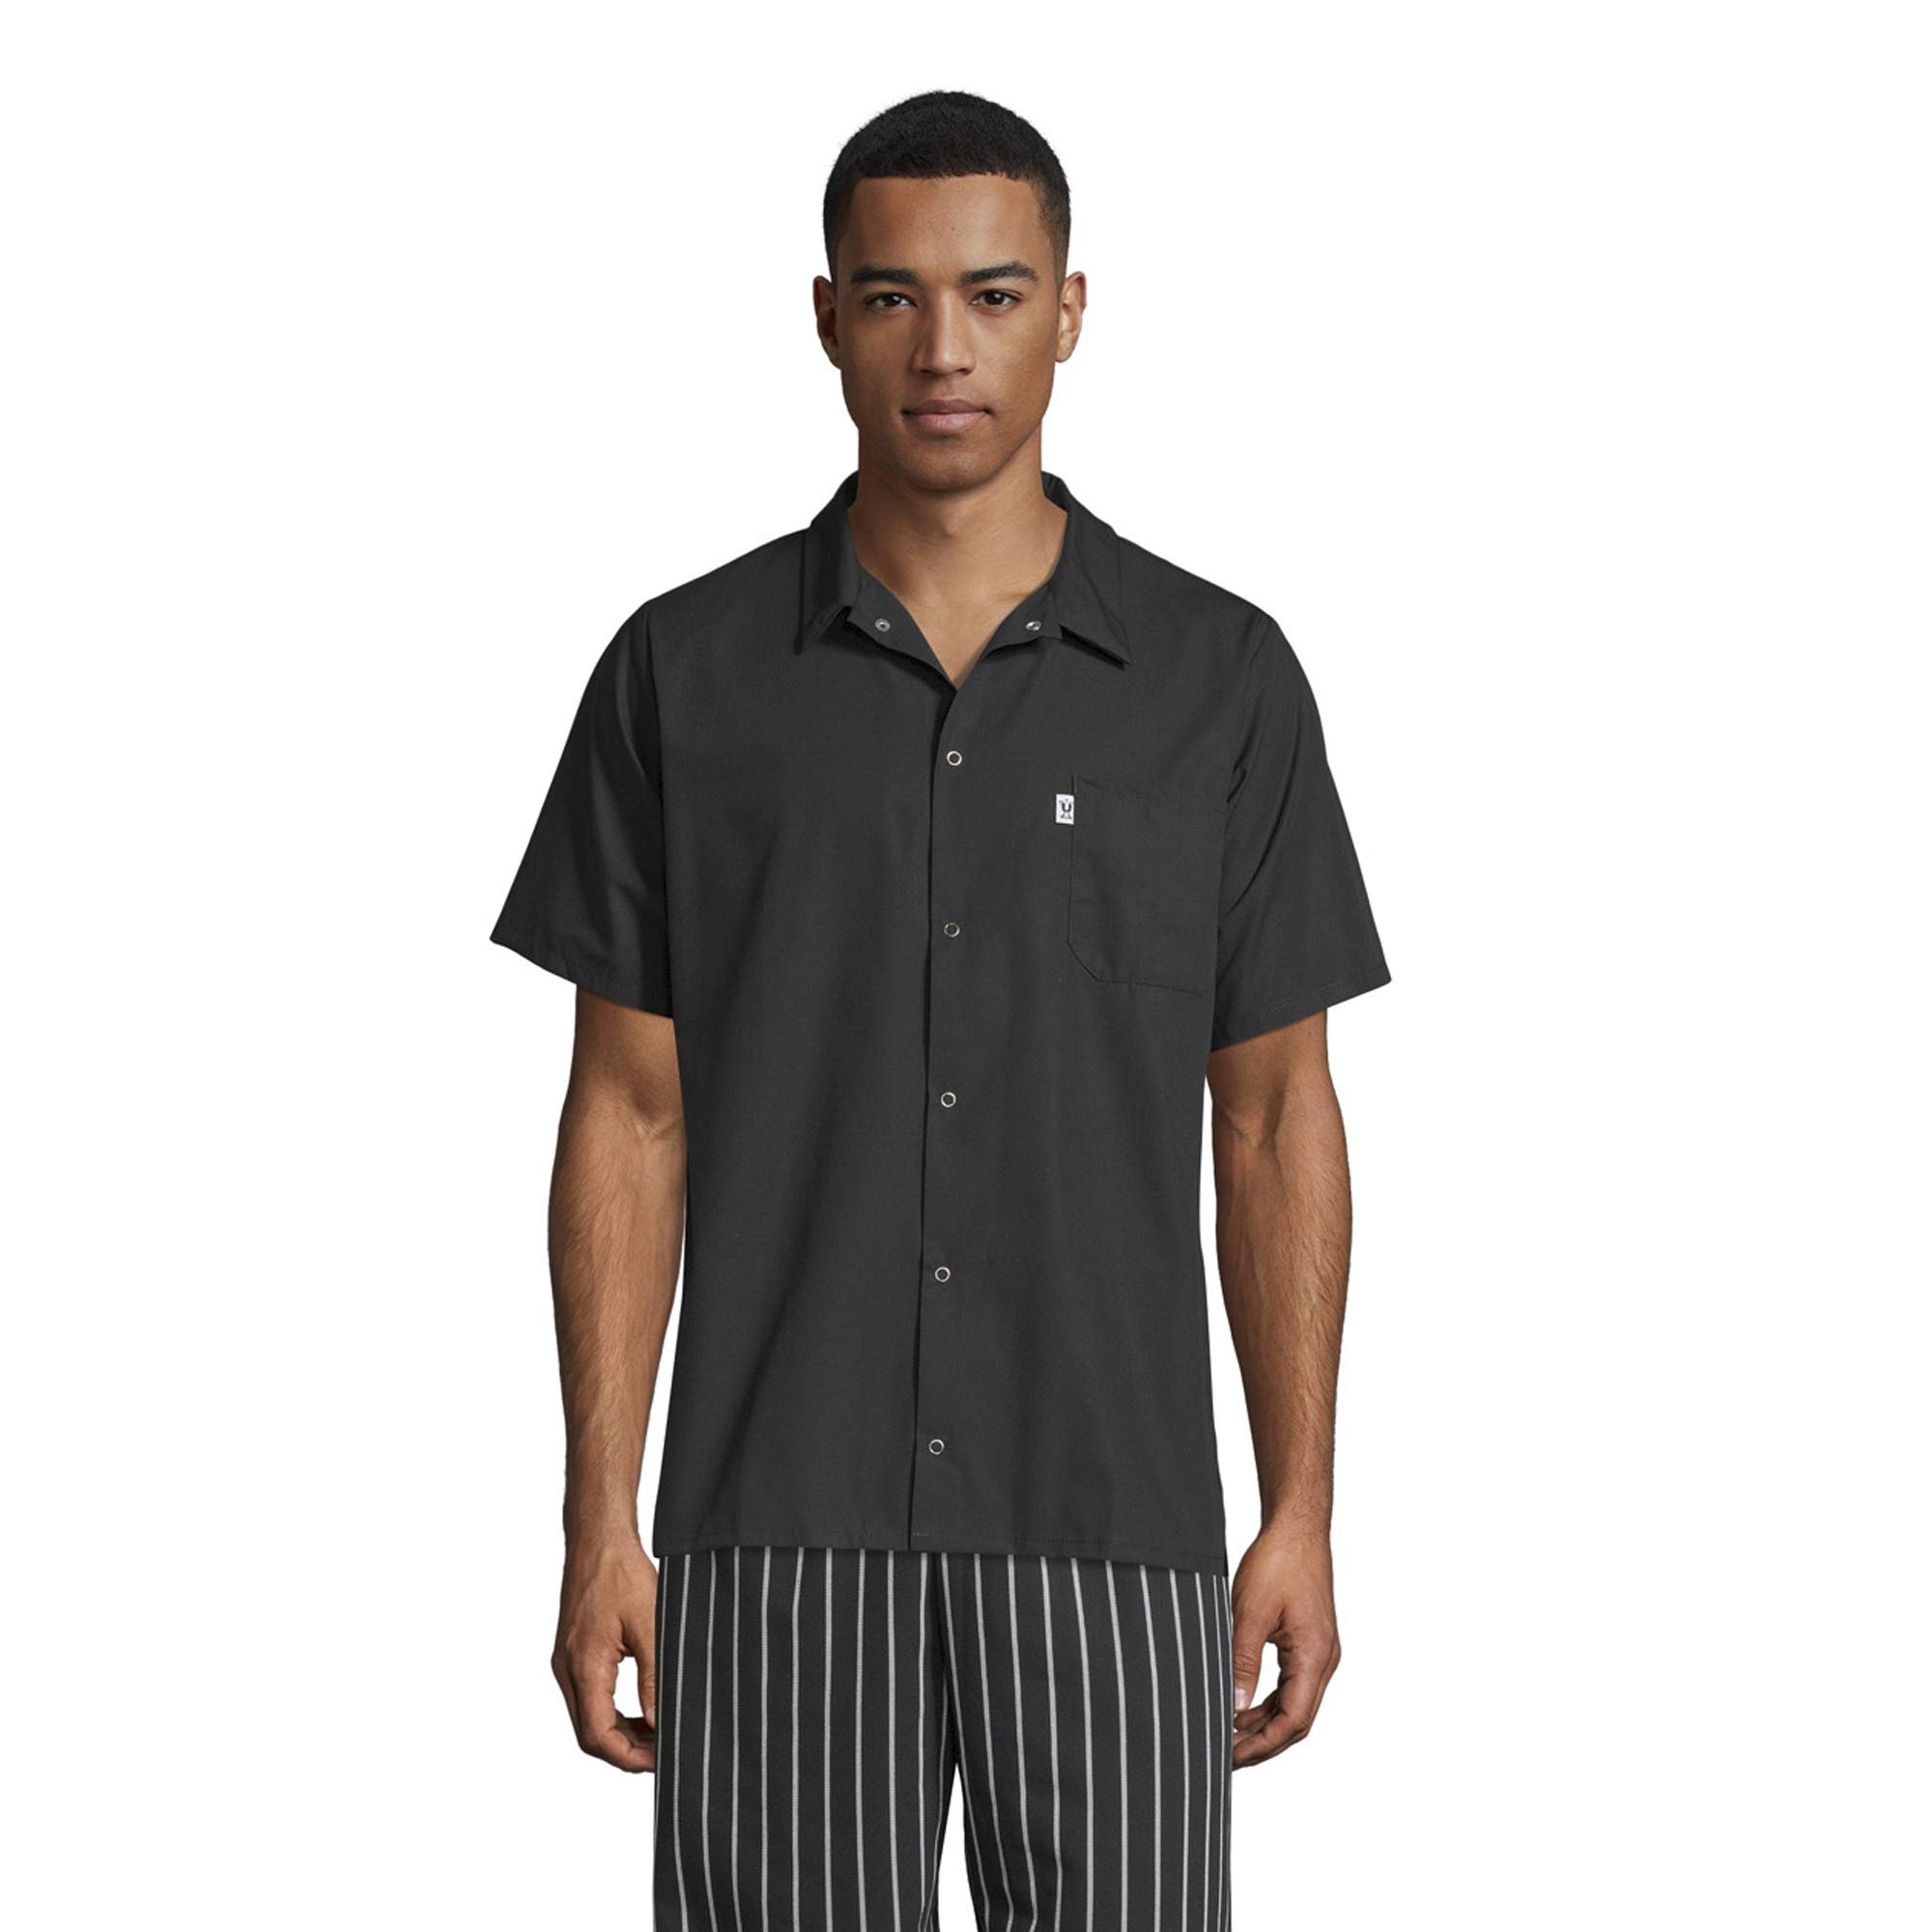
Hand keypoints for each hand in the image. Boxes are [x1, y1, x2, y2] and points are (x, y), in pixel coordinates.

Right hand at [552, 1537, 658, 1771]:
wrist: (597, 1539)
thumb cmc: (622, 1573)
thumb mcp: (649, 1624)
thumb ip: (653, 1676)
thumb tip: (658, 1721)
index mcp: (583, 1666)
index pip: (597, 1736)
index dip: (628, 1758)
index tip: (660, 1761)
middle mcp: (567, 1670)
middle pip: (589, 1734)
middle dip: (625, 1752)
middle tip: (663, 1753)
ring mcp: (566, 1663)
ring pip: (587, 1719)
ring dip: (619, 1735)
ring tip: (657, 1737)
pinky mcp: (572, 1654)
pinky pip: (588, 1698)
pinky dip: (612, 1713)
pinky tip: (640, 1712)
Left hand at [1228, 1524, 1340, 1768]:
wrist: (1297, 1529)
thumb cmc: (1278, 1562)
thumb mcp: (1250, 1612)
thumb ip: (1243, 1661)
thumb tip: (1235, 1705)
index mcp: (1314, 1656)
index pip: (1293, 1721)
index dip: (1261, 1745)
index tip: (1231, 1756)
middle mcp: (1323, 1660)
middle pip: (1297, 1721)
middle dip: (1262, 1743)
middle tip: (1225, 1755)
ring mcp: (1319, 1653)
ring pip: (1294, 1705)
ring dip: (1264, 1724)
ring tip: (1229, 1736)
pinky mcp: (1309, 1644)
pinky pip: (1292, 1686)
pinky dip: (1268, 1702)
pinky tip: (1243, 1706)